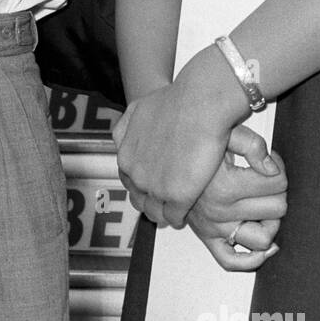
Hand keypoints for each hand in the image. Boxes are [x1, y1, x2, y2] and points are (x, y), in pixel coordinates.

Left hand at [114, 80, 230, 228]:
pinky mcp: (177, 197)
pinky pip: (174, 217)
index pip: (129, 182)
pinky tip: (187, 212)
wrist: (198, 106)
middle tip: (165, 201)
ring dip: (164, 212)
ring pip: (155, 212)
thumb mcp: (136, 110)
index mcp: (125, 156)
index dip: (143, 185)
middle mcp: (135, 174)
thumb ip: (125, 129)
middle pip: (139, 200)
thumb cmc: (174, 103)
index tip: (154, 185)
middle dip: (151, 201)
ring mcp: (155, 187)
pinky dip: (179, 217)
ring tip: (176, 210)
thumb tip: (121, 139)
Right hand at [185, 125, 285, 271]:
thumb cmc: (193, 143)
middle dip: (278, 191)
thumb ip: (251, 144)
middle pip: (277, 208)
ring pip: (263, 238)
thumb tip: (273, 165)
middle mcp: (219, 211)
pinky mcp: (207, 238)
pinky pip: (232, 260)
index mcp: (225, 185)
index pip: (277, 182)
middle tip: (267, 178)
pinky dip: (253, 258)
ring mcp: (213, 227)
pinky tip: (265, 244)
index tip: (272, 160)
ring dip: (270, 221)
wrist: (161, 156)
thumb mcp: (221, 133)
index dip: (280, 167)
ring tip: (263, 204)